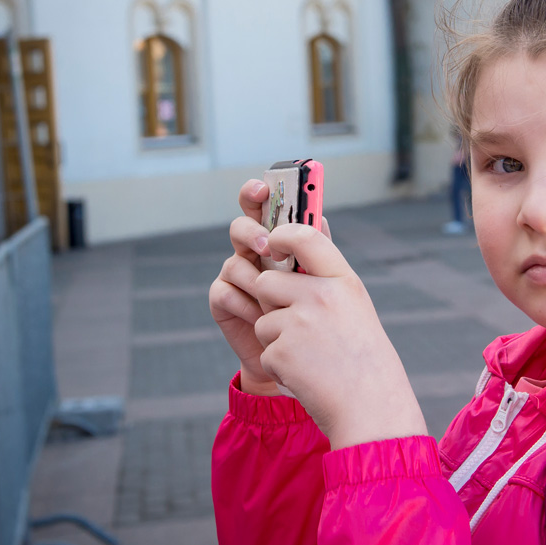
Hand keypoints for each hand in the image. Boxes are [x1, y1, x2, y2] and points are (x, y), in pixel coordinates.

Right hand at [208, 180, 331, 395]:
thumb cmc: (314, 312)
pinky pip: (225, 291)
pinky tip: (261, 315)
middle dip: (251, 231)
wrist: (302, 357)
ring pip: (235, 261)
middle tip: (266, 245)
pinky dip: (246, 303)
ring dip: (258, 279)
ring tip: (277, 299)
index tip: (263, 187)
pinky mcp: (223, 300)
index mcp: (277, 238)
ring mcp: (236, 274)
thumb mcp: (322, 278)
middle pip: (241, 226)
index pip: (263, 206)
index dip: (257, 193)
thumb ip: (317, 248)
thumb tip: (321, 218)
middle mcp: (253, 251)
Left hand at [252, 224, 427, 448]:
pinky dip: (281, 367)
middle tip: (300, 328)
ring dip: (277, 340)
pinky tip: (307, 375)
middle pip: (267, 281)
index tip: (273, 244)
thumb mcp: (355, 309)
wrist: (371, 408)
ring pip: (263, 320)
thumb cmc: (365, 360)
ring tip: (311, 357)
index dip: (282, 235)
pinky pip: (265, 351)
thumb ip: (326, 283)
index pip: (304, 235)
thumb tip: (290, 257)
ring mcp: (299, 323)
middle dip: (272, 303)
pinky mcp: (281, 352)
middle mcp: (320, 295)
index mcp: (343, 281)